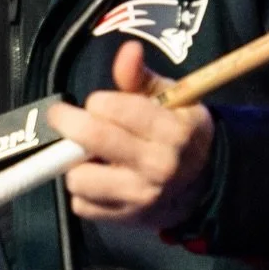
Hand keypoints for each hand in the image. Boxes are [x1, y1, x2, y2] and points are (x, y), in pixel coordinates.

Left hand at [46, 40, 215, 229]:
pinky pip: (81, 205)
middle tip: (62, 117)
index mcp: (173, 130)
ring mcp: (140, 196)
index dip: (98, 101)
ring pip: (78, 177)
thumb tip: (127, 51)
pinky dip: (83, 192)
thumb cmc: (182, 133)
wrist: (206, 185)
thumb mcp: (172, 99)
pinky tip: (98, 179)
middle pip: (91, 138)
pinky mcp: (125, 219)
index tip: (97, 103)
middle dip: (67, 122)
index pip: (114, 108)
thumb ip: (141, 77)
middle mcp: (157, 165)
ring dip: (75, 164)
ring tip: (89, 156)